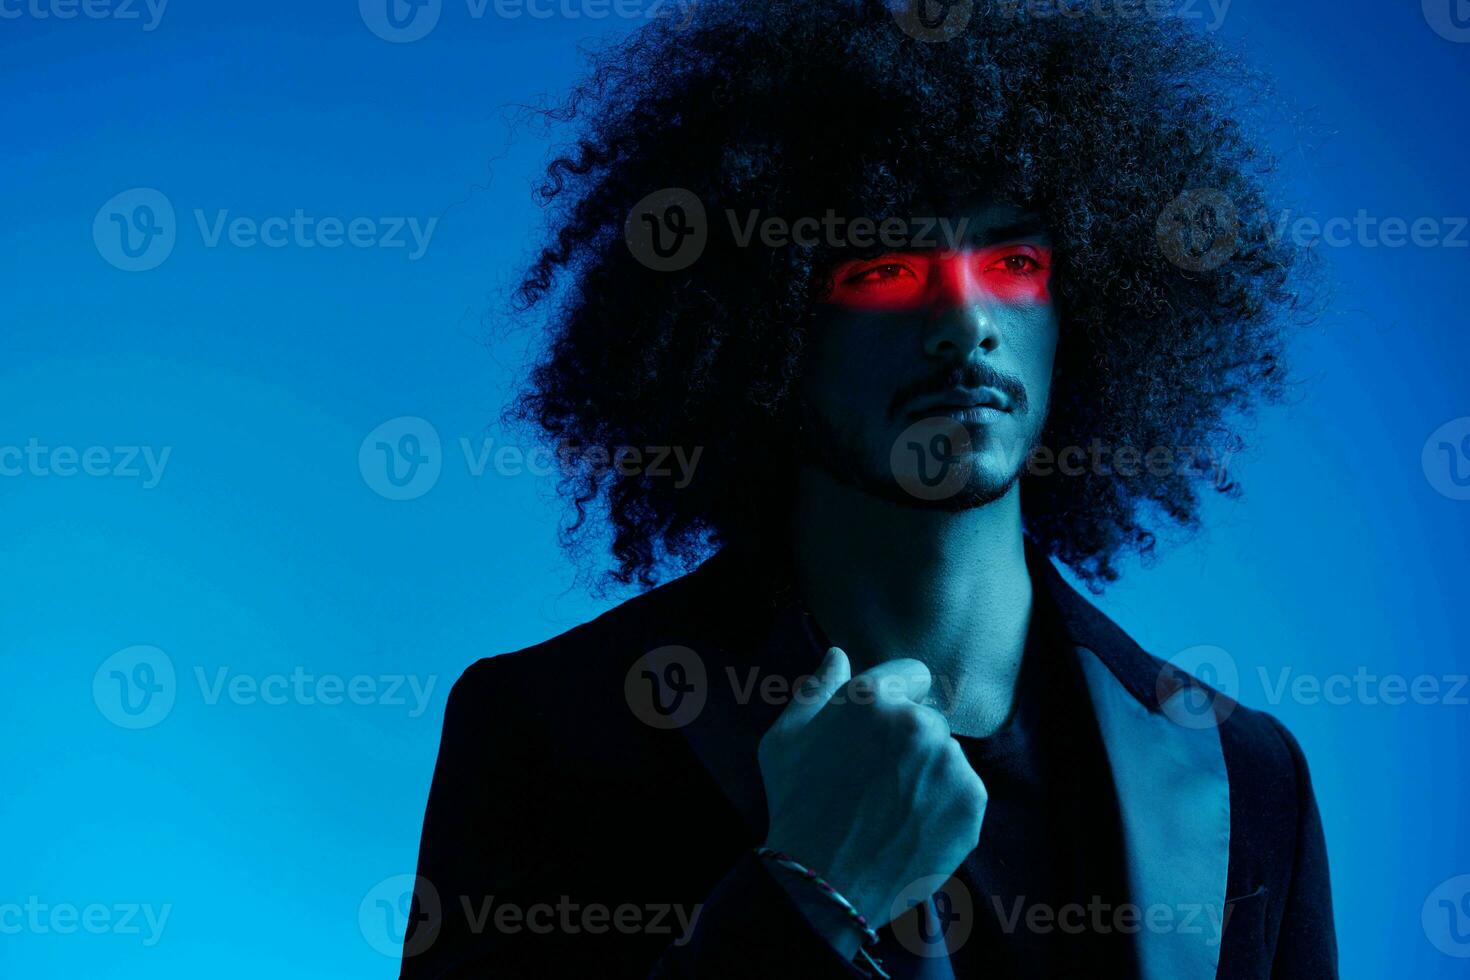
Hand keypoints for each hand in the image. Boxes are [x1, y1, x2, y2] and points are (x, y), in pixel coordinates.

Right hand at [757, 647, 986, 935]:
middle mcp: (917, 721)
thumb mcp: (785, 739)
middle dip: (908, 740)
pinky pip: (963, 788)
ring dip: (928, 772)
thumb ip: (817, 689)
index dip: (896, 699)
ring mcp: (949, 761)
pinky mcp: (971, 799)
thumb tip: (839, 655)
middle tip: (877, 779)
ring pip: (945, 755)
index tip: (881, 730)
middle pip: (928, 718)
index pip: (912, 673)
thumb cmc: (798, 806)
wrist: (826, 880)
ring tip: (892, 807)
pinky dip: (944, 803)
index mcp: (873, 697)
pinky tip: (912, 823)